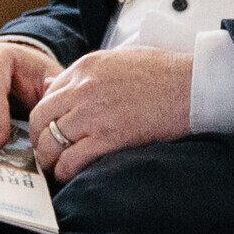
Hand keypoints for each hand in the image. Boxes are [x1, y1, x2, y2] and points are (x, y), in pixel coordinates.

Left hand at [26, 46, 194, 181]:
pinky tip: (70, 175)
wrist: (195, 85)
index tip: (52, 129)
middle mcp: (84, 88)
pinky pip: (71, 160)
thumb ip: (92, 73)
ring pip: (50, 141)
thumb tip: (65, 88)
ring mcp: (94, 113)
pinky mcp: (109, 137)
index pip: (48, 93)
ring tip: (56, 168)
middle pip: (40, 118)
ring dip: (49, 159)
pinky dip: (65, 171)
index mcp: (87, 66)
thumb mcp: (123, 58)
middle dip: (39, 138)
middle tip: (47, 151)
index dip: (48, 116)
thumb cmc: (168, 72)